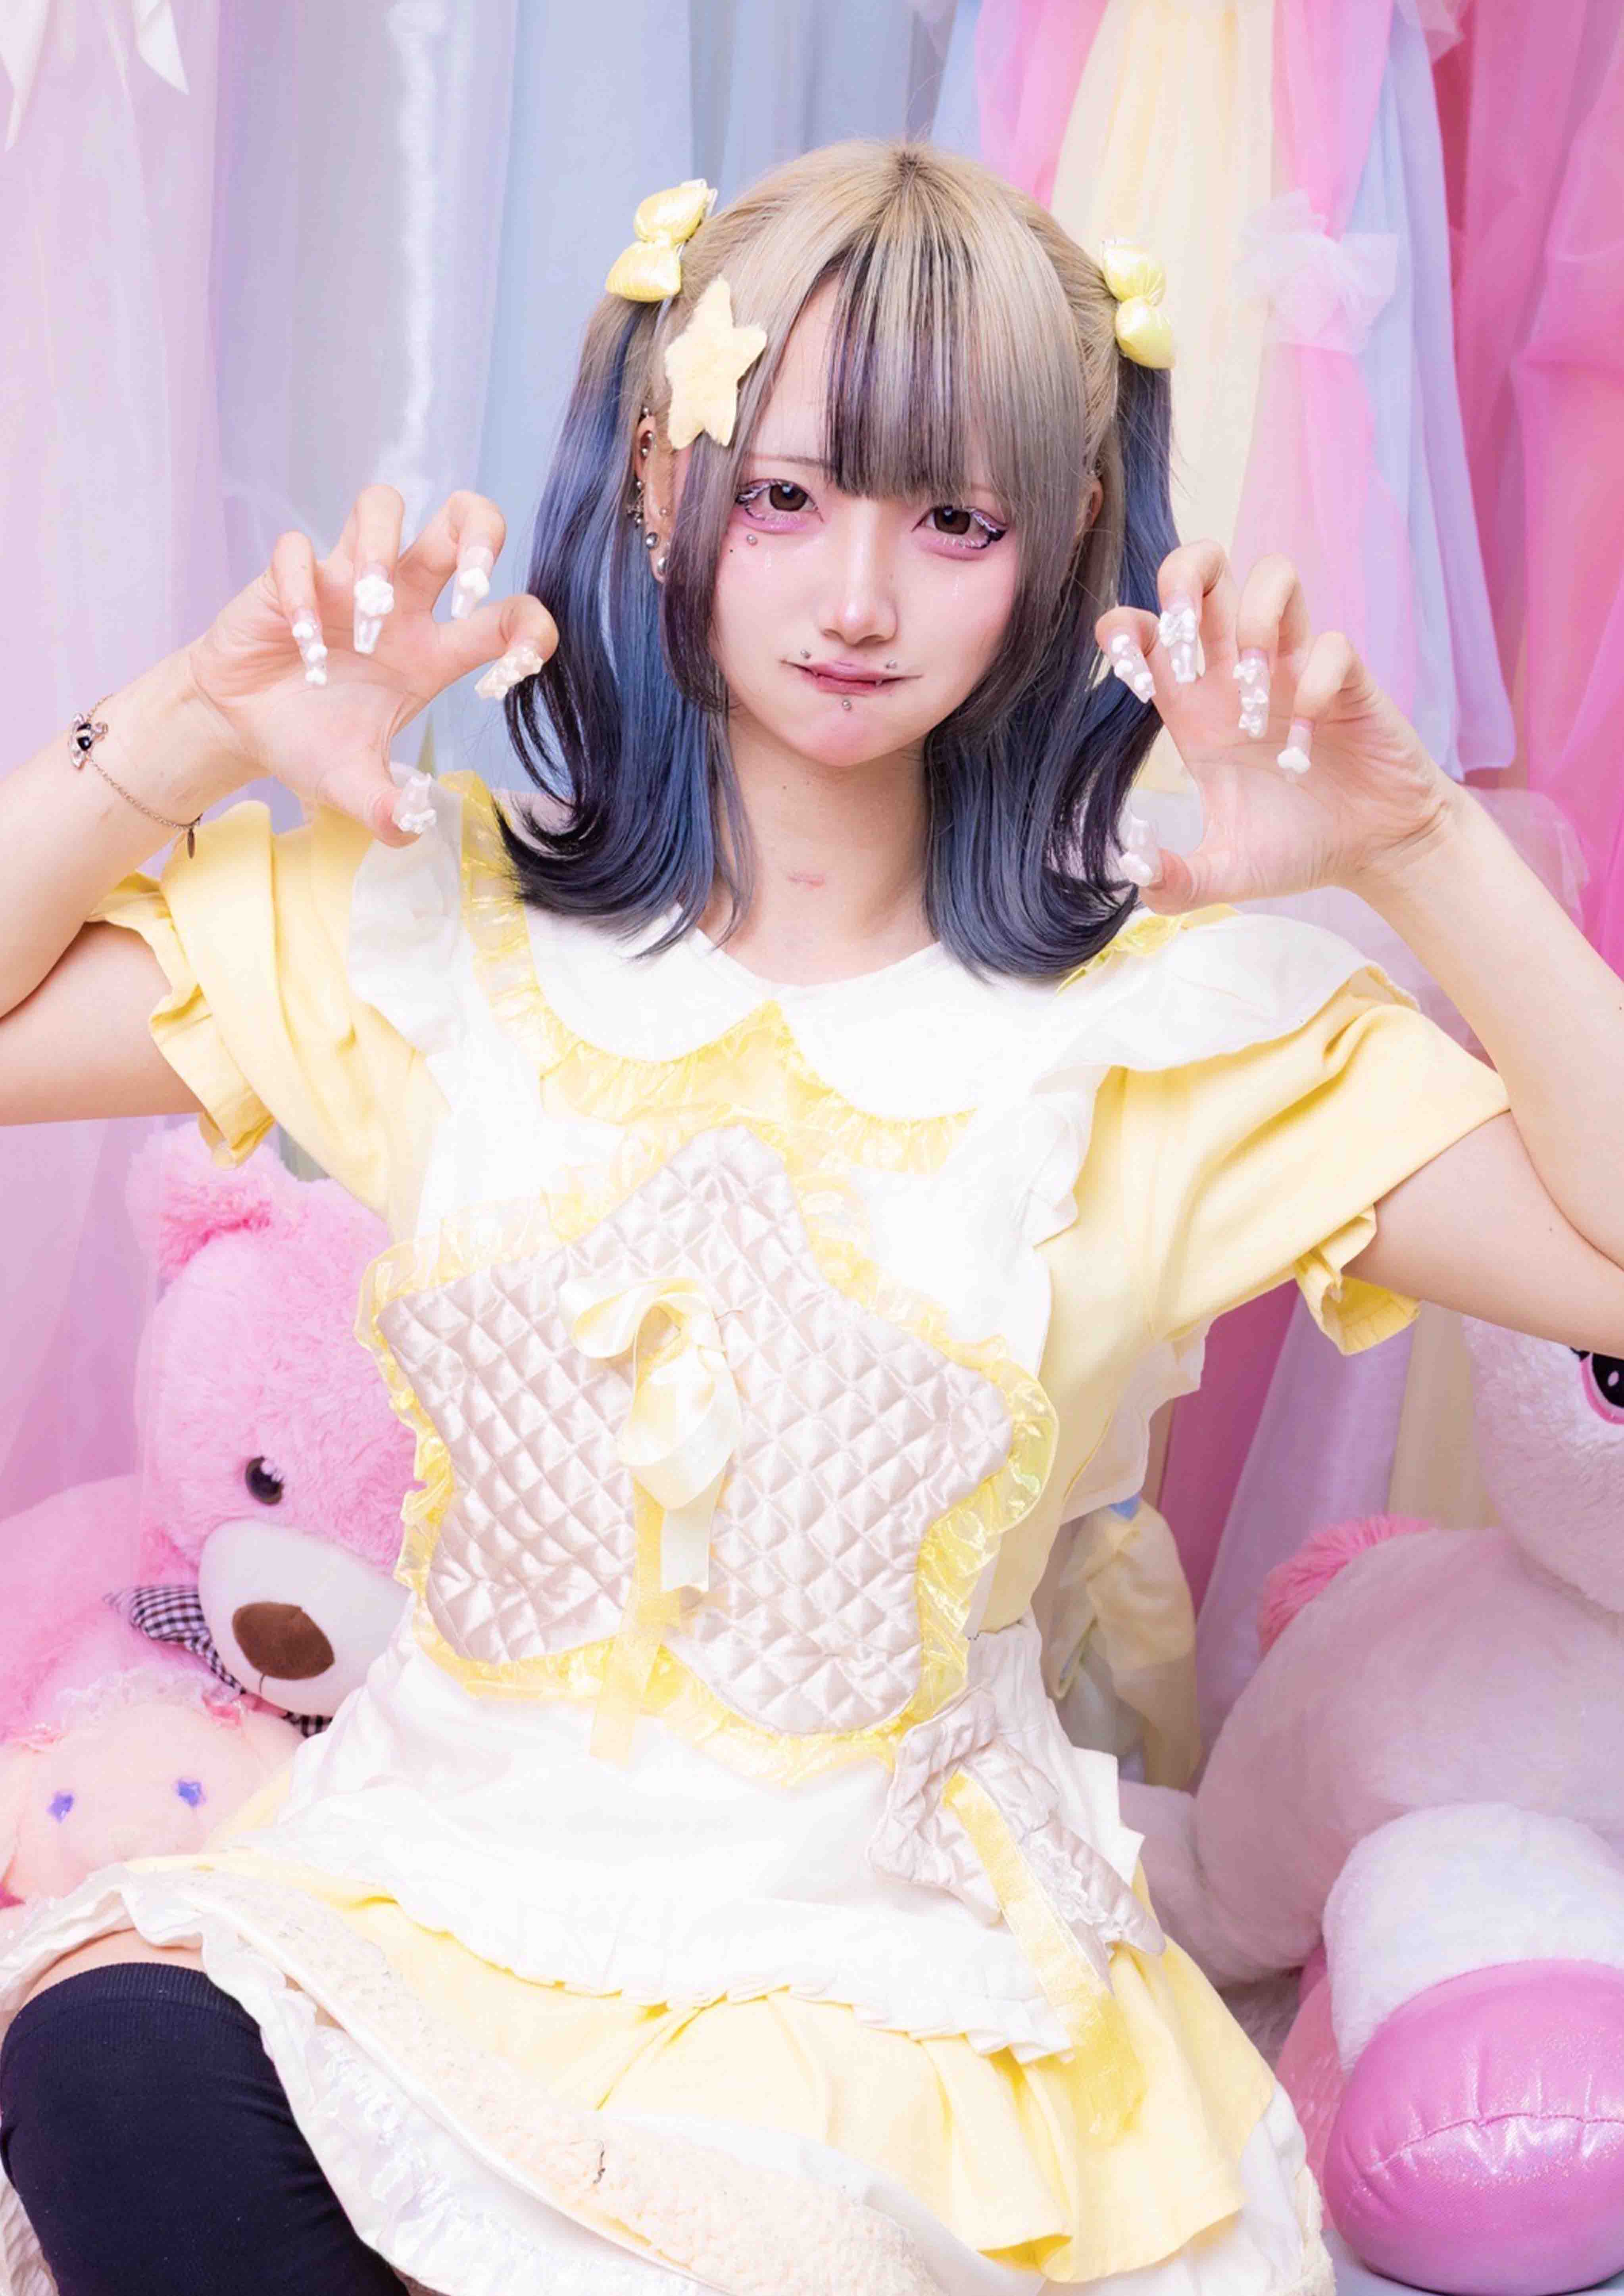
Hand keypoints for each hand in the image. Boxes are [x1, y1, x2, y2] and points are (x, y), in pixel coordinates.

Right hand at [186, 485, 556, 845]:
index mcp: (433, 649)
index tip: (511, 674)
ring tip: (370, 617)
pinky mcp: (289, 575)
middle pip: (459, 522)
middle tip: (469, 588)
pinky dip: (303, 592)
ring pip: (382, 506)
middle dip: (479, 536)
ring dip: (385, 554)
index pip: (507, 614)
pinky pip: (299, 552)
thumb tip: (411, 828)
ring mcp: (345, 580)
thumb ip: (385, 807)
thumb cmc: (308, 740)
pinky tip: (302, 643)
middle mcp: (400, 603)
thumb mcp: (352, 784)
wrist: (240, 725)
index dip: (527, 631)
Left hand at [1095, 543, 1458, 910]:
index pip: (1147, 628)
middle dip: (1183, 584)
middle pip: (1203, 570)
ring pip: (1272, 575)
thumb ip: (1173, 882)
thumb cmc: (1297, 846)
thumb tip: (1130, 872)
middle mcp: (1240, 672)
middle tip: (1189, 654)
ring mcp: (1297, 667)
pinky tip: (1308, 742)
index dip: (1127, 629)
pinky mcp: (1350, 678)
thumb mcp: (1225, 874)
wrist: (1374, 852)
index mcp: (1196, 704)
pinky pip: (1332, 644)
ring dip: (1255, 623)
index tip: (1133, 675)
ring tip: (1256, 696)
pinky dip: (1316, 685)